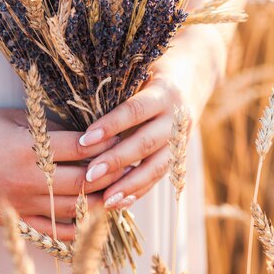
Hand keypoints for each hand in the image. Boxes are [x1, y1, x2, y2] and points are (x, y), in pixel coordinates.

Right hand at [0, 108, 123, 239]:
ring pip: (74, 212)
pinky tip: (95, 223)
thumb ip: (50, 127)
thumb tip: (89, 134)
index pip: (83, 150)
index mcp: (28, 149)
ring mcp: (19, 205)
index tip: (128, 141)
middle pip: (85, 183)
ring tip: (123, 196)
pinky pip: (52, 233)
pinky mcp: (12, 221)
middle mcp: (27, 180)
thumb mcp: (13, 116)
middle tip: (135, 169)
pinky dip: (76, 230)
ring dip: (102, 205)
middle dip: (115, 177)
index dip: (110, 146)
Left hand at [79, 27, 224, 208]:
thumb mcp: (141, 70)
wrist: (196, 74)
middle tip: (88, 176)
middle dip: (117, 161)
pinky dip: (139, 191)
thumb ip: (118, 87)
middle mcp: (177, 118)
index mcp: (164, 92)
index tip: (84, 140)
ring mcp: (182, 139)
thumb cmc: (154, 69)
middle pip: (146, 143)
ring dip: (130, 185)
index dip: (111, 126)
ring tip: (105, 200)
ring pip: (157, 167)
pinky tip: (118, 203)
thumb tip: (77, 104)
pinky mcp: (180, 155)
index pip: (135, 111)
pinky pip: (159, 177)